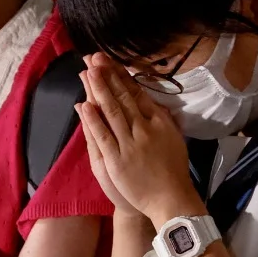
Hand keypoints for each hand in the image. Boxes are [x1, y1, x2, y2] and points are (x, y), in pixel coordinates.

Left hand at [74, 54, 202, 226]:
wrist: (169, 199)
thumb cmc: (172, 169)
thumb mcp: (173, 137)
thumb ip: (161, 118)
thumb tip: (149, 100)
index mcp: (158, 122)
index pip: (136, 93)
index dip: (121, 76)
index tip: (109, 60)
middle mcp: (144, 129)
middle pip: (123, 97)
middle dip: (107, 76)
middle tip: (94, 57)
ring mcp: (130, 144)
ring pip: (112, 112)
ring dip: (99, 90)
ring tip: (88, 71)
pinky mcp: (116, 160)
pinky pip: (103, 136)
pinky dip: (93, 120)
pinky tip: (85, 105)